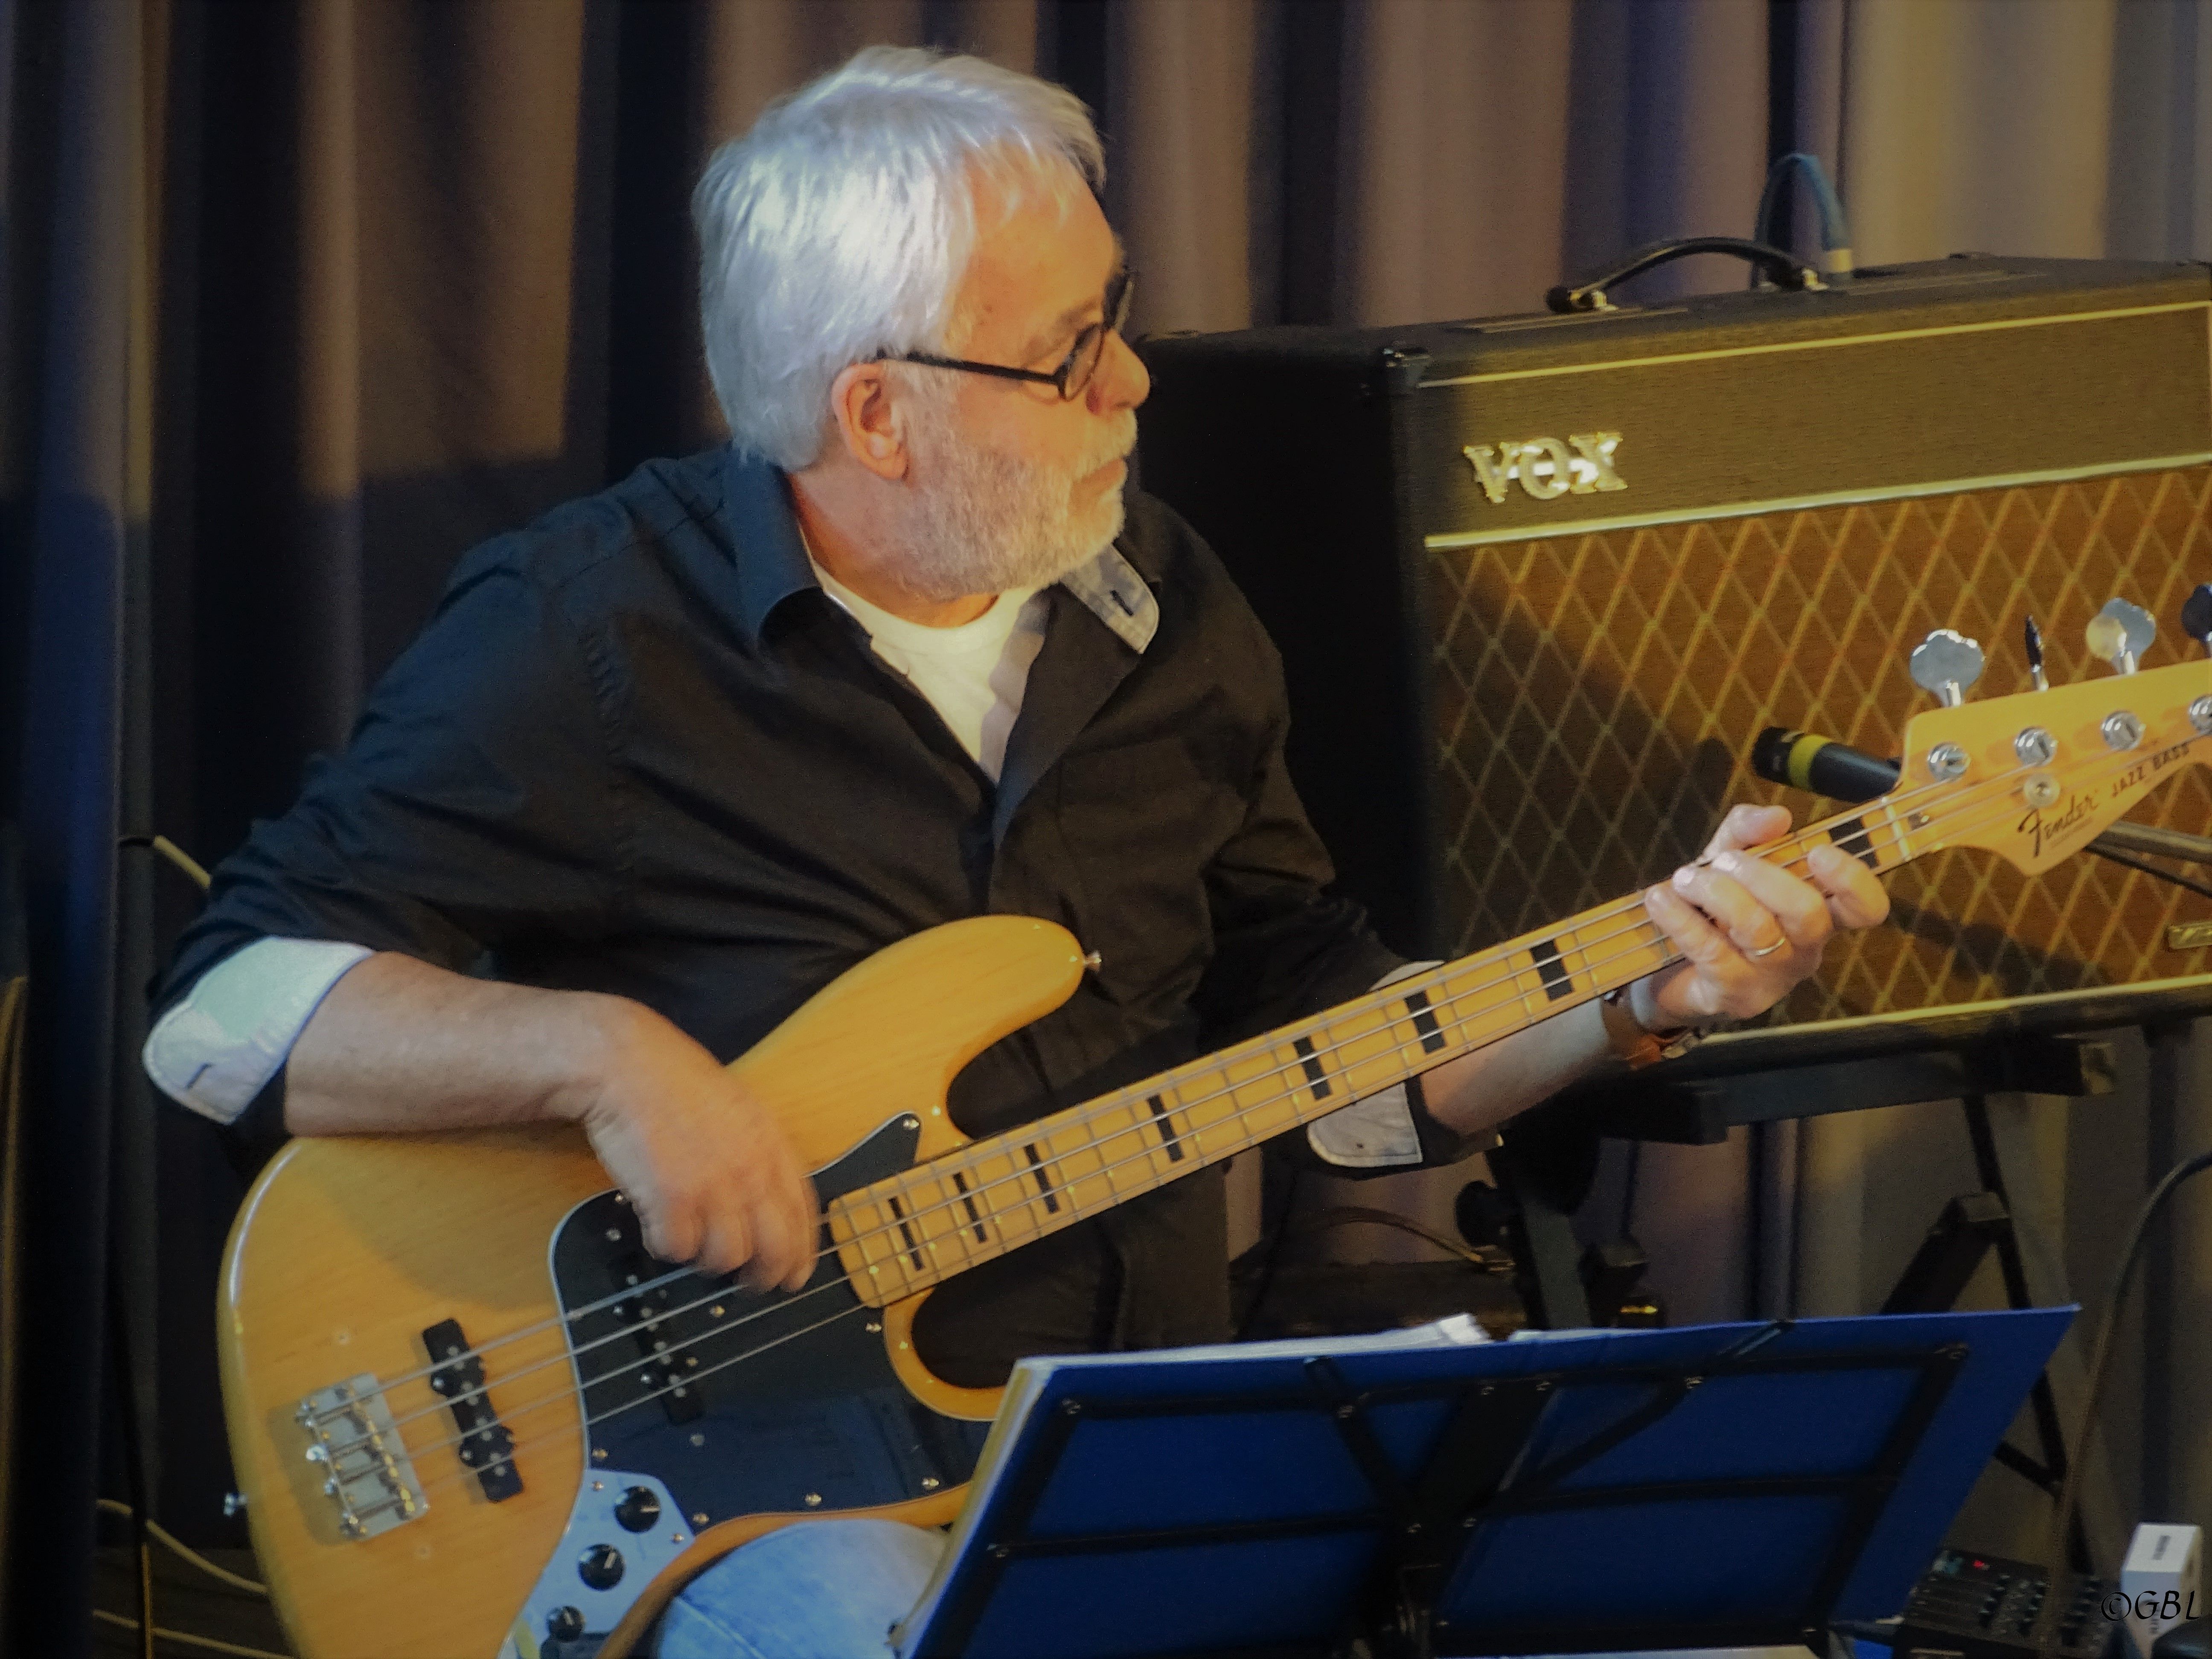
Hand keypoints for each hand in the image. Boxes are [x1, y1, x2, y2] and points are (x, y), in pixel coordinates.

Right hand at [560, 1004, 818, 1290]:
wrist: (627, 1066)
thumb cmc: (678, 1085)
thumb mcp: (740, 1110)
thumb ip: (760, 1153)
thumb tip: (769, 1203)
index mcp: (771, 1146)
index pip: (802, 1215)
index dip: (801, 1253)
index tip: (796, 1275)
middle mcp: (750, 1171)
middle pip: (772, 1250)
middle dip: (763, 1276)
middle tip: (749, 1283)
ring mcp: (711, 1188)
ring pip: (725, 1257)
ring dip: (707, 1258)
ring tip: (691, 1239)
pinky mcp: (670, 1200)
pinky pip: (677, 1249)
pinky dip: (667, 1246)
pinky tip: (657, 1227)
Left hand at [1637, 803, 1889, 1028]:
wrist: (1671, 971)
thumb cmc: (1714, 909)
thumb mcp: (1728, 859)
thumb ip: (1749, 831)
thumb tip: (1778, 816)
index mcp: (1819, 914)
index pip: (1865, 908)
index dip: (1853, 880)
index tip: (1818, 852)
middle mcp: (1806, 949)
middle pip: (1807, 912)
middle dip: (1762, 875)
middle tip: (1722, 860)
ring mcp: (1773, 977)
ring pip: (1757, 928)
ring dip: (1715, 892)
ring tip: (1683, 878)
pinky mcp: (1735, 996)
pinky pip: (1711, 951)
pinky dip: (1680, 918)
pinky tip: (1660, 899)